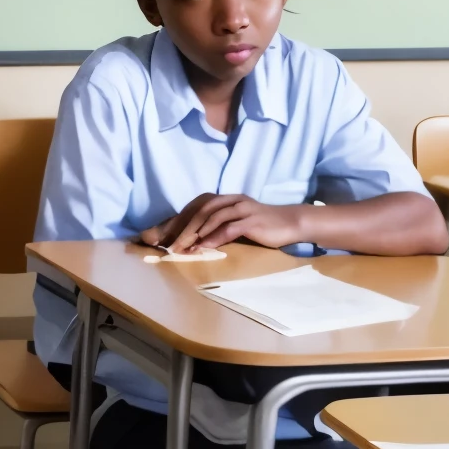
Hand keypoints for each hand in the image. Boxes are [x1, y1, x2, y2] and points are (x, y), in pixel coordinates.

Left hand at [140, 192, 306, 253]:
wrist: (290, 223)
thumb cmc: (260, 227)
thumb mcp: (234, 226)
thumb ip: (215, 229)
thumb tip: (192, 243)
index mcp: (223, 200)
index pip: (193, 207)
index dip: (175, 221)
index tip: (158, 237)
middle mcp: (230, 200)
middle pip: (199, 210)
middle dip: (179, 227)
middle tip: (164, 244)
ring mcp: (241, 208)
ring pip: (211, 217)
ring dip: (193, 233)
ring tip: (180, 248)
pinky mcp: (251, 220)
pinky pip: (229, 227)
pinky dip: (214, 237)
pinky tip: (202, 248)